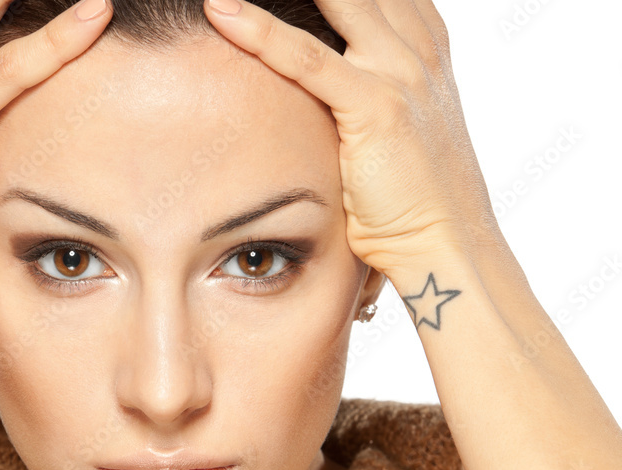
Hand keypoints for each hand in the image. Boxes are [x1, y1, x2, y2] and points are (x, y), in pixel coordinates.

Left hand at [203, 0, 498, 277]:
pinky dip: (260, 33)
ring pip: (334, 2)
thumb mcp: (398, 131)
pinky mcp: (376, 107)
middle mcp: (417, 48)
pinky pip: (307, 60)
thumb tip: (327, 94)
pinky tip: (222, 13)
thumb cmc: (414, 200)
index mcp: (425, 48)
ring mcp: (400, 72)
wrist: (448, 244)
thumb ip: (369, 94)